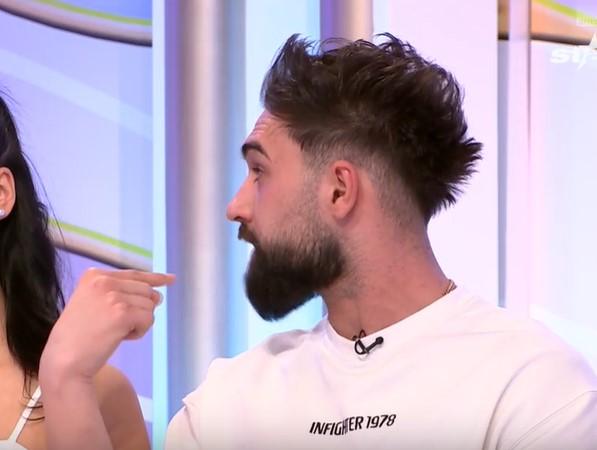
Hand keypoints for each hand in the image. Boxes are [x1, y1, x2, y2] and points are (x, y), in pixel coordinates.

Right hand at [40, 268, 174, 385]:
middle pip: (146, 291)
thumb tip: (159, 296)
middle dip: (140, 310)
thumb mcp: (94, 304)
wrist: (64, 361)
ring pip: (149, 306)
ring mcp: (113, 295)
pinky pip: (148, 319)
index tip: (170, 279)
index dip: (155, 278)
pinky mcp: (122, 312)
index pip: (134, 274)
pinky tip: (121, 338)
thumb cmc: (78, 338)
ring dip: (139, 323)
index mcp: (94, 275)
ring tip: (115, 332)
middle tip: (117, 326)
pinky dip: (139, 332)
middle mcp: (104, 280)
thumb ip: (121, 294)